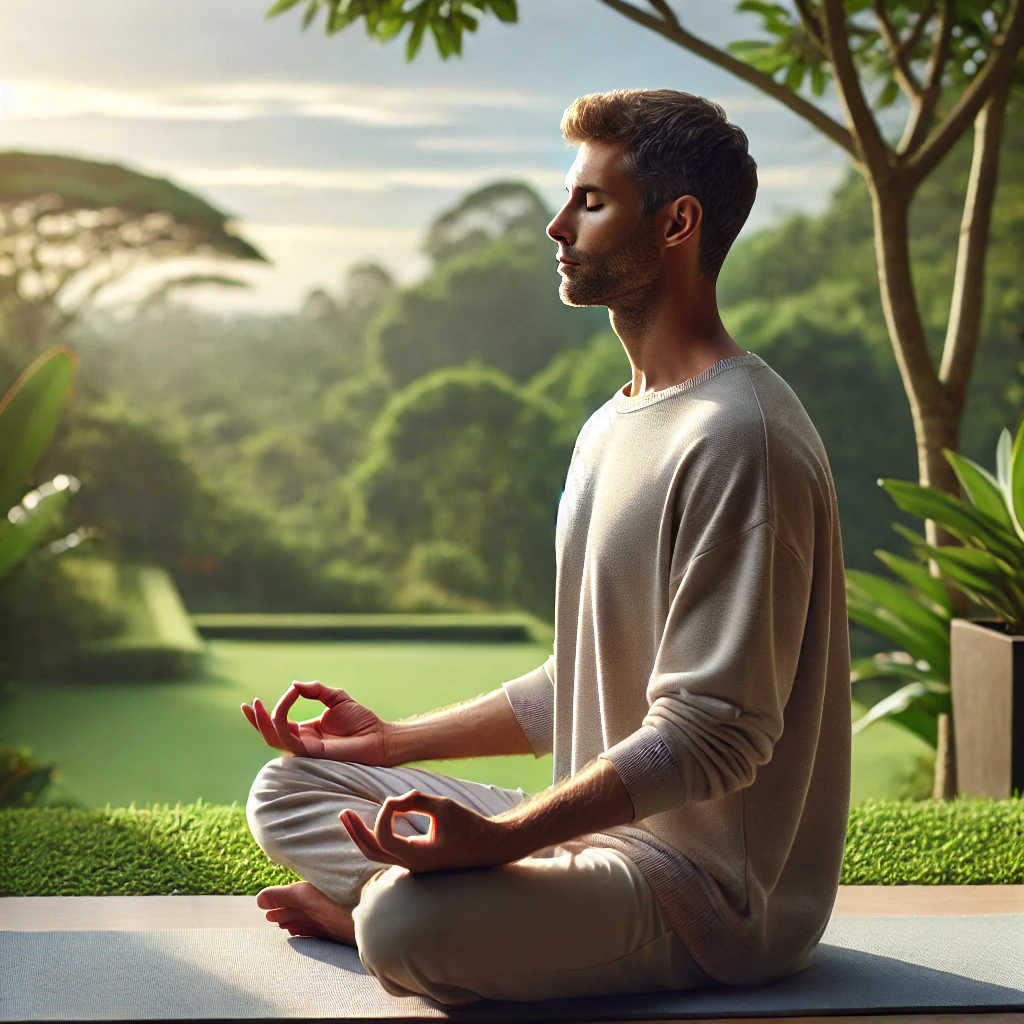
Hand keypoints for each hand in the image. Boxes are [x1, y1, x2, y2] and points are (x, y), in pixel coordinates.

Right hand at [241, 681, 391, 764]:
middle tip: (251, 703)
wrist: (378, 735)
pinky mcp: (311, 752)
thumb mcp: (336, 697)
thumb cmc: (362, 720)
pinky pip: (289, 736)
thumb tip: (294, 685)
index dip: (260, 717)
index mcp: (305, 731)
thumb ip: (315, 690)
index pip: (277, 725)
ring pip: (274, 738)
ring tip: (261, 702)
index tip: (247, 703)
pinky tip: (291, 696)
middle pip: (269, 735)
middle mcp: (302, 741)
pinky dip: (283, 716)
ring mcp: (305, 749)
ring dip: (266, 718)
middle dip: (257, 720)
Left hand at [339, 791, 525, 872]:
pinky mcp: (417, 860)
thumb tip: (394, 800)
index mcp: (417, 857)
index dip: (385, 813)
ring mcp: (413, 866)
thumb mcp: (444, 807)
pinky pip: (388, 852)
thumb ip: (415, 801)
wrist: (492, 846)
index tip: (400, 798)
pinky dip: (376, 837)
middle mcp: (411, 866)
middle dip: (355, 832)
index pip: (383, 837)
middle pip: (371, 853)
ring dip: (362, 835)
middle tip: (343, 813)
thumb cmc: (470, 826)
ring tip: (349, 817)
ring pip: (377, 854)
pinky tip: (373, 822)